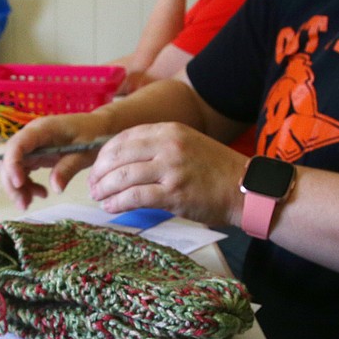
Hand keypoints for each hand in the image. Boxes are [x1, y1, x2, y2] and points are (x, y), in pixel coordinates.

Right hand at [0, 114, 111, 210]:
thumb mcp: (85, 153)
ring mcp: (32, 146)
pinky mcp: (35, 155)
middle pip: (9, 159)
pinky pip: (23, 172)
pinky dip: (27, 186)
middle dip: (12, 183)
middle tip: (23, 204)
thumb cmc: (94, 136)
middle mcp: (32, 137)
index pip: (18, 145)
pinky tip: (41, 194)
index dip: (12, 163)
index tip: (19, 184)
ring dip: (17, 188)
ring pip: (13, 168)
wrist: (98, 129)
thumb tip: (55, 188)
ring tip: (29, 203)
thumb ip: (68, 168)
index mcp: (42, 130)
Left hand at [87, 123, 246, 226]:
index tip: (97, 166)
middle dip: (100, 172)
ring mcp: (171, 169)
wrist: (245, 189)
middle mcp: (169, 145)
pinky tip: (111, 208)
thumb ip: (159, 146)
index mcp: (170, 130)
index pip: (124, 137)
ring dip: (105, 190)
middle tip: (93, 185)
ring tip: (99, 198)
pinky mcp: (174, 194)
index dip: (105, 153)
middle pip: (119, 156)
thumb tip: (125, 159)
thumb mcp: (187, 144)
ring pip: (123, 177)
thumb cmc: (215, 171)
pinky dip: (117, 203)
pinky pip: (135, 197)